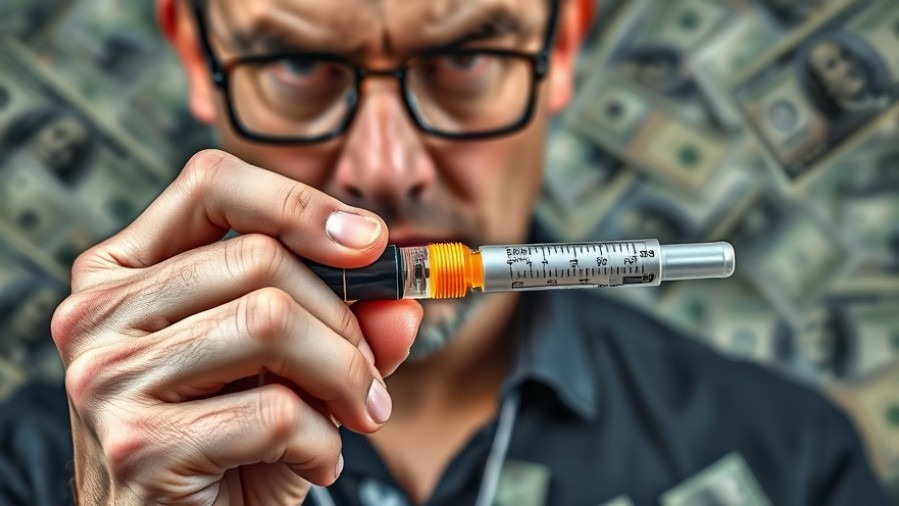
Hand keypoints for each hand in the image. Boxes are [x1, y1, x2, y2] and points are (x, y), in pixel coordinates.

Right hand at [51, 150, 421, 504]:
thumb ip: (344, 327)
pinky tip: (315, 463)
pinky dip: (323, 442)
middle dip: (344, 319)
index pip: (211, 185)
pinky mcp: (138, 443)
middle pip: (260, 259)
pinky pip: (274, 412)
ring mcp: (108, 377)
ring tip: (356, 415)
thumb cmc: (225, 450)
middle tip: (370, 373)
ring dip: (344, 377)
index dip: (299, 202)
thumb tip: (403, 303)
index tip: (369, 241)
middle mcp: (100, 313)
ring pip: (270, 323)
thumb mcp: (289, 373)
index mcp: (125, 271)